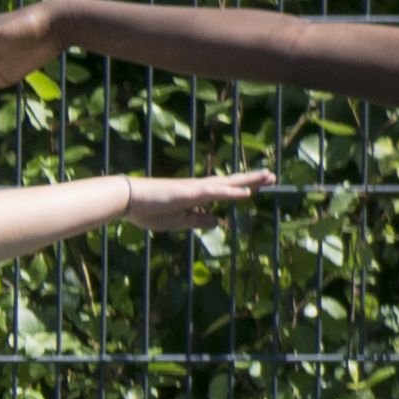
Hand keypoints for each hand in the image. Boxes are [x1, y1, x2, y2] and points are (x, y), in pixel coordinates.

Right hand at [117, 169, 273, 233]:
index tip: (257, 188)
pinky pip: (215, 192)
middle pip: (231, 182)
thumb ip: (198, 221)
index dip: (240, 190)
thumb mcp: (177, 222)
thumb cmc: (146, 210)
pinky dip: (232, 192)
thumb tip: (218, 221)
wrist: (126, 200)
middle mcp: (199, 189)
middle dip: (252, 180)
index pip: (223, 192)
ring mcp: (196, 189)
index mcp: (194, 197)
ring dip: (249, 180)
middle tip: (272, 176)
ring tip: (268, 176)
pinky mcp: (190, 192)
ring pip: (228, 183)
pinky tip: (247, 193)